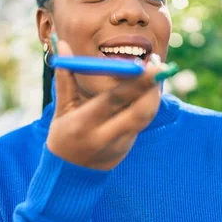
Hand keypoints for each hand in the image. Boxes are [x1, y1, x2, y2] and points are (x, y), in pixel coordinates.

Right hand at [46, 40, 165, 170]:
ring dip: (153, 95)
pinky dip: (146, 105)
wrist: (67, 177)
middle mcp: (104, 136)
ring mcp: (119, 145)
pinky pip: (141, 124)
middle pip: (138, 111)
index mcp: (84, 123)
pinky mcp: (127, 149)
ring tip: (156, 74)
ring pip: (145, 118)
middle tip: (159, 66)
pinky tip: (148, 90)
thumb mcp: (61, 109)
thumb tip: (63, 43)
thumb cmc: (62, 136)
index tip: (148, 64)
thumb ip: (66, 78)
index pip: (115, 100)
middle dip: (153, 88)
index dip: (135, 82)